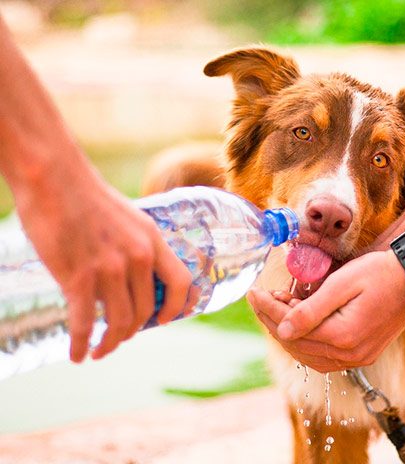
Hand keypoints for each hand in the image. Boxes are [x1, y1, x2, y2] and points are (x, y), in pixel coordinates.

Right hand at [14, 167, 193, 362]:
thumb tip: (134, 275)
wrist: (53, 178)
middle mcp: (138, 257)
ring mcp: (110, 269)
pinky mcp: (78, 278)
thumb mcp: (128, 218)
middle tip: (119, 338)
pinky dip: (81, 344)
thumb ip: (136, 245)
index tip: (165, 320)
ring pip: (119, 322)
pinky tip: (76, 355)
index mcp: (152, 240)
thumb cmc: (86, 196)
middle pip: (146, 310)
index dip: (177, 307)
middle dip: (133, 331)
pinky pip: (85, 324)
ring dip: (110, 343)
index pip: (181, 282)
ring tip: (99, 350)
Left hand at [248, 250, 404, 372]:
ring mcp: (358, 358)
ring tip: (277, 308)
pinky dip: (306, 343)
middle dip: (273, 321)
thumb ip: (311, 309)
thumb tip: (282, 330)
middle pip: (297, 345)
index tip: (254, 292)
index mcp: (343, 336)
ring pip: (308, 355)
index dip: (269, 310)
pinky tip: (298, 325)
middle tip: (261, 298)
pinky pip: (324, 357)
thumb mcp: (342, 283)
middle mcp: (350, 354)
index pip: (292, 328)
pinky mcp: (363, 355)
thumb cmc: (380, 273)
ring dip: (288, 334)